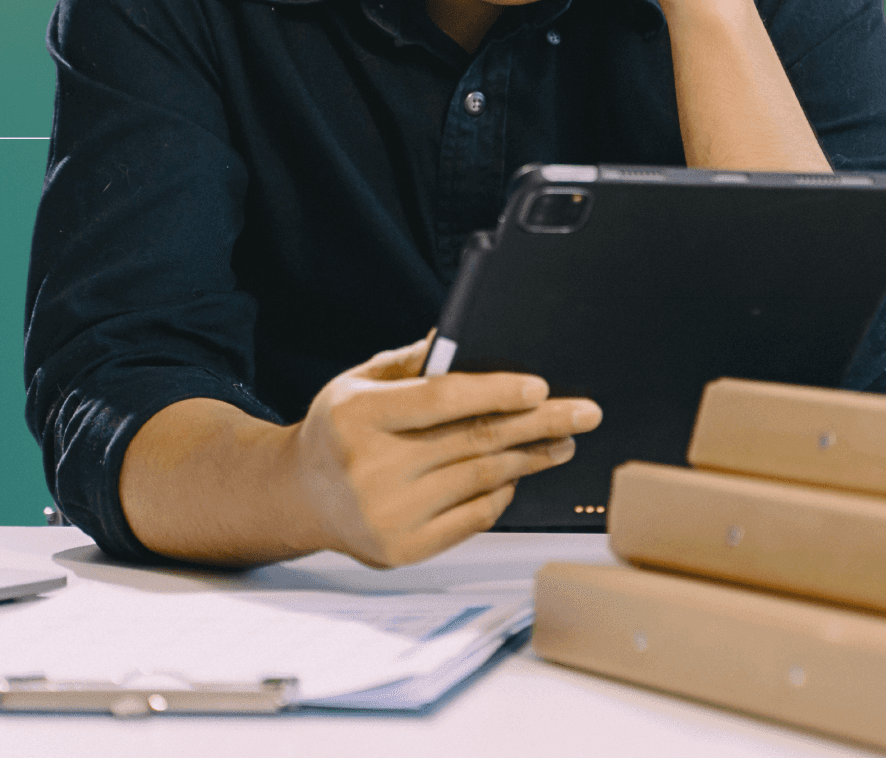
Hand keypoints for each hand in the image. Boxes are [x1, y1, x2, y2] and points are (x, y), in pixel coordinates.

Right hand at [283, 338, 601, 567]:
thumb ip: (413, 361)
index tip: (540, 386)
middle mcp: (370, 468)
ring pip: (481, 479)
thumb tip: (461, 334)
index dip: (495, 392)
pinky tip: (519, 474)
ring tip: (562, 441)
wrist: (300, 495)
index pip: (440, 400)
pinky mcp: (403, 549)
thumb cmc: (340, 427)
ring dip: (530, 458)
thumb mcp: (361, 380)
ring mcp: (387, 514)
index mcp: (358, 416)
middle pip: (474, 441)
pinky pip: (472, 517)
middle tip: (584, 413)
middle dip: (539, 424)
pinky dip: (502, 493)